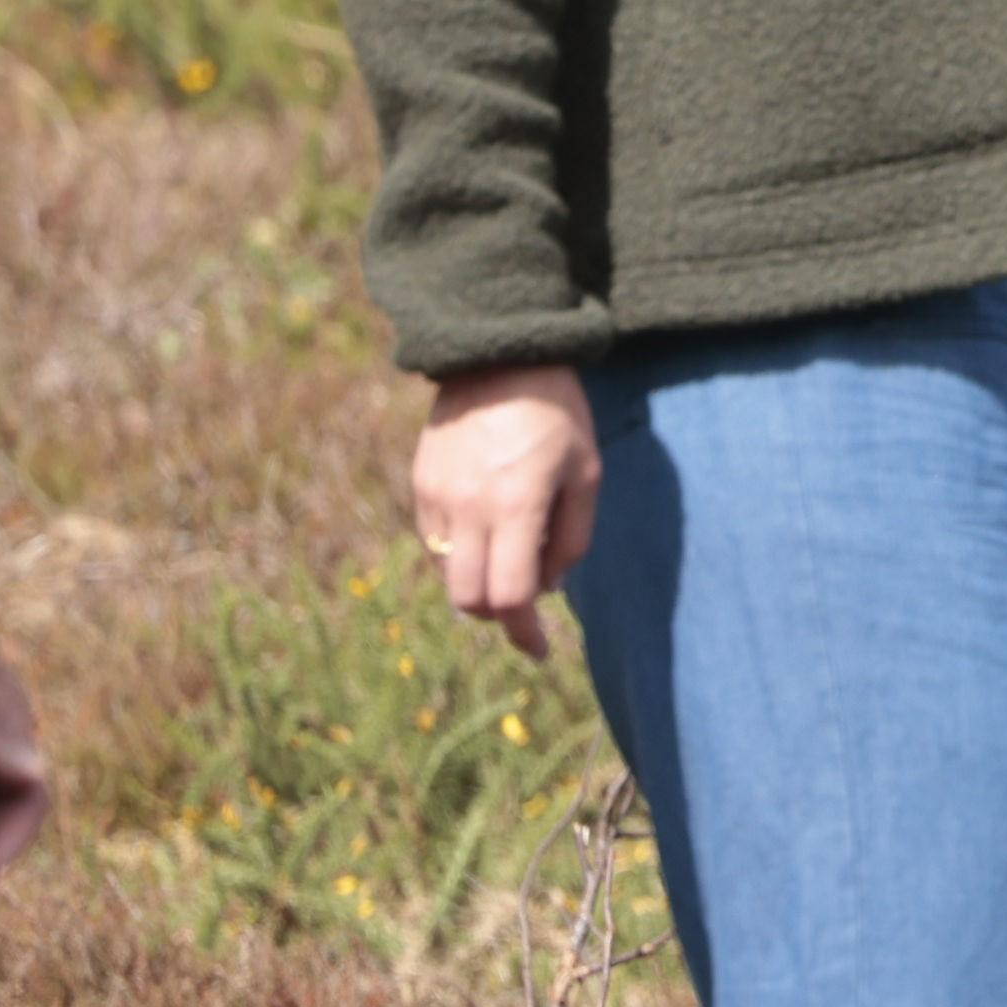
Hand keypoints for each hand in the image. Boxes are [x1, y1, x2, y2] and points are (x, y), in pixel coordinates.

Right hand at [411, 362, 598, 650]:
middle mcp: (467, 508)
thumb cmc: (557, 415)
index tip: (538, 650)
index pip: (510, 596)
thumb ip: (571, 538)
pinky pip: (433, 543)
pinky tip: (487, 529)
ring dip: (477, 583)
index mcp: (516, 506)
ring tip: (510, 553)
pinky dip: (459, 554)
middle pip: (468, 598)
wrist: (496, 356)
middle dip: (497, 615)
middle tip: (524, 608)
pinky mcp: (419, 485)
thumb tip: (546, 587)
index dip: (524, 633)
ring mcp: (436, 496)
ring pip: (446, 574)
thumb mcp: (587, 474)